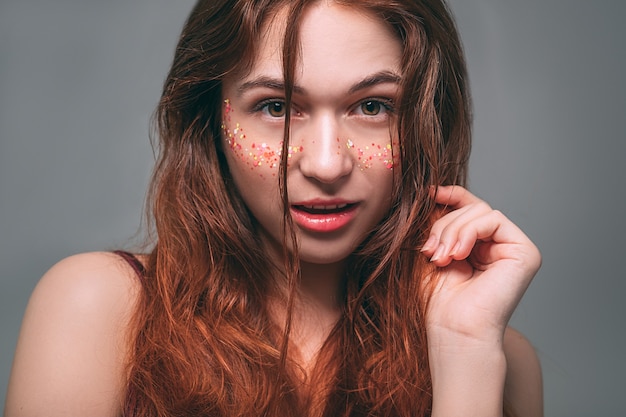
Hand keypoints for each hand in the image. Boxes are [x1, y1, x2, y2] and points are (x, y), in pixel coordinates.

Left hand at [420, 186, 540, 347]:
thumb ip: (439, 224)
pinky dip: (468, 232)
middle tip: (430, 251)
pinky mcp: (525, 252)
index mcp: (481, 245)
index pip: (469, 207)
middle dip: (444, 224)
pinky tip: (457, 254)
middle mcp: (502, 245)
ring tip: (440, 257)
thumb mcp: (434, 252)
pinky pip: (493, 219)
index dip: (451, 195)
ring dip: (452, 230)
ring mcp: (515, 248)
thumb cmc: (440, 301)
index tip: (428, 194)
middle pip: (473, 208)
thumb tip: (433, 191)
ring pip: (481, 211)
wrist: (454, 331)